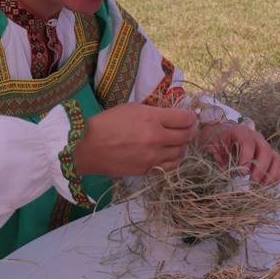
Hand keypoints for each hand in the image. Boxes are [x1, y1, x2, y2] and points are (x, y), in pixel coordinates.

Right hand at [73, 103, 197, 175]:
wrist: (88, 148)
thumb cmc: (107, 123)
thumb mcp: (132, 108)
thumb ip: (154, 112)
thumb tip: (172, 116)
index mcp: (152, 118)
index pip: (185, 118)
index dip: (191, 117)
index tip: (189, 117)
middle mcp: (156, 138)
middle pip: (186, 136)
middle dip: (190, 131)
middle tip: (188, 129)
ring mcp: (153, 156)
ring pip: (181, 151)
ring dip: (183, 145)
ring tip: (178, 141)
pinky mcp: (148, 169)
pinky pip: (171, 165)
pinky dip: (175, 159)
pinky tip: (171, 154)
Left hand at [202, 123, 279, 185]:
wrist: (222, 138)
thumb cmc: (217, 143)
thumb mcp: (212, 149)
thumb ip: (219, 161)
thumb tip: (227, 177)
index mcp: (240, 132)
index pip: (247, 142)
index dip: (246, 158)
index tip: (242, 174)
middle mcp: (256, 137)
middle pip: (266, 151)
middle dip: (260, 170)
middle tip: (252, 183)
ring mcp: (265, 146)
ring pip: (276, 159)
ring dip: (270, 176)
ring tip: (259, 187)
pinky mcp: (270, 156)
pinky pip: (279, 166)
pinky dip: (275, 178)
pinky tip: (265, 187)